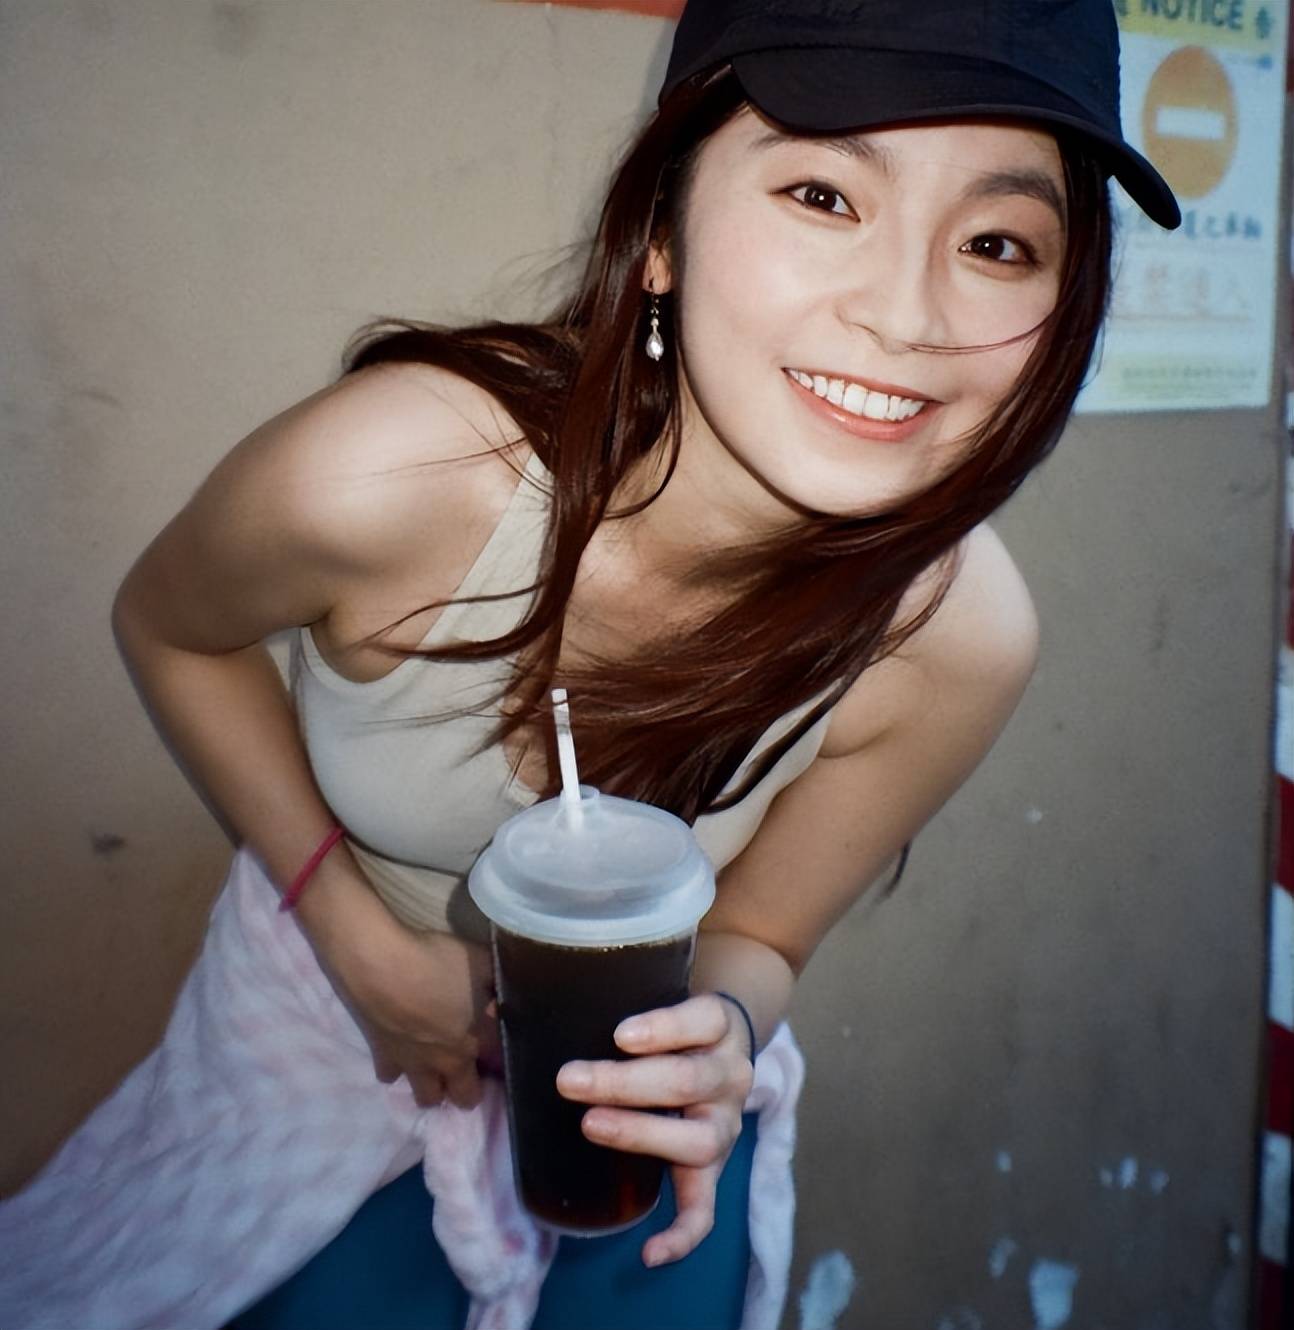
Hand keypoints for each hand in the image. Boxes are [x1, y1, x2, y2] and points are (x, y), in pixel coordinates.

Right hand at [320, 906, 499, 1109]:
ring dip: (434, 1087)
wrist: (380, 965)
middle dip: (469, 1090)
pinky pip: (391, 1076)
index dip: (503, 1060)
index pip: (500, 1066)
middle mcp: (448, 1062)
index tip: (502, 1049)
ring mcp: (414, 1064)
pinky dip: (397, 1068)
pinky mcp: (382, 1058)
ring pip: (428, 1097)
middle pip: (464, 1097)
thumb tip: (506, 989)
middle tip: (468, 1070)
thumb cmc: (436, 960)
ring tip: (434, 1067)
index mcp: (477, 1039)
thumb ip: (496, 979)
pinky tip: (400, 1050)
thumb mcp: (480, 959)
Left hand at [555, 993, 754, 1266]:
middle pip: (688, 1079)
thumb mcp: (650, 998)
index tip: (618, 1035)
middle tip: (569, 1081)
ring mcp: (726, 1125)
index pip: (702, 1018)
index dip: (664, 1027)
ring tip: (591, 1127)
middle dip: (624, 1083)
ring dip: (640, 1135)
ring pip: (698, 1140)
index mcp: (718, 1025)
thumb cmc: (667, 1024)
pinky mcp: (714, 1169)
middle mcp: (731, 1074)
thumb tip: (493, 1011)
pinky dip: (682, 1234)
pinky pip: (706, 1209)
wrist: (719, 1049)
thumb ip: (592, 1000)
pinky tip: (648, 1253)